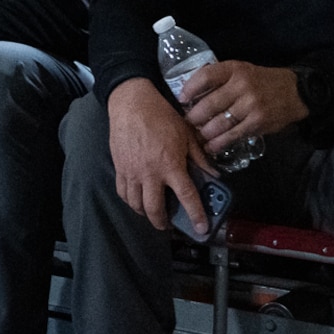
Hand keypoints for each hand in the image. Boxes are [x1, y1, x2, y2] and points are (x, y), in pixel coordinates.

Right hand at [108, 78, 215, 236]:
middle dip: (162, 223)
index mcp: (171, 165)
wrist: (132, 104)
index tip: (201, 229)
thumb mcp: (186, 134)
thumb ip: (199, 158)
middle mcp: (150, 173)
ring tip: (152, 214)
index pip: (186, 197)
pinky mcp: (119, 168)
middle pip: (155, 208)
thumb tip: (213, 175)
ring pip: (136, 204)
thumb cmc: (161, 116)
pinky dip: (130, 201)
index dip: (195, 215)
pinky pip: (122, 192)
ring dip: (145, 214)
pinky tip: (136, 200)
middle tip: (169, 226)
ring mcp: (132, 172)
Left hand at [179, 60, 308, 155]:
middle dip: (194, 117)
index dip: (189, 89)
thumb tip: (191, 94)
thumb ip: (219, 79)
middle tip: (187, 123)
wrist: (294, 92)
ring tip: (197, 136)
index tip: (181, 99)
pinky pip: (232, 135)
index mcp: (234, 69)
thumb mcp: (240, 71)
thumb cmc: (260, 81)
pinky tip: (211, 147)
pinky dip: (218, 143)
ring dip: (204, 133)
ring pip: (218, 123)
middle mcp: (241, 86)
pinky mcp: (257, 122)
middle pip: (209, 104)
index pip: (205, 76)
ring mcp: (250, 105)